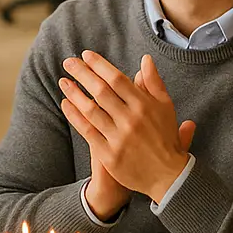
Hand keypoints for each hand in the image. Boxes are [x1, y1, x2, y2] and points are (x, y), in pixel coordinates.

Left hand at [59, 52, 192, 204]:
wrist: (168, 176)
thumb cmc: (166, 138)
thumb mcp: (166, 107)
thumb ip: (154, 82)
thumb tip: (145, 59)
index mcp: (144, 105)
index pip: (117, 78)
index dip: (99, 65)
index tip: (86, 55)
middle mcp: (130, 119)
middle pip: (101, 91)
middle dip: (82, 73)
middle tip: (69, 62)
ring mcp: (118, 137)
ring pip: (90, 110)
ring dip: (74, 93)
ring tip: (63, 81)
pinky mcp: (109, 154)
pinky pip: (87, 131)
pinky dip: (74, 116)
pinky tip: (66, 104)